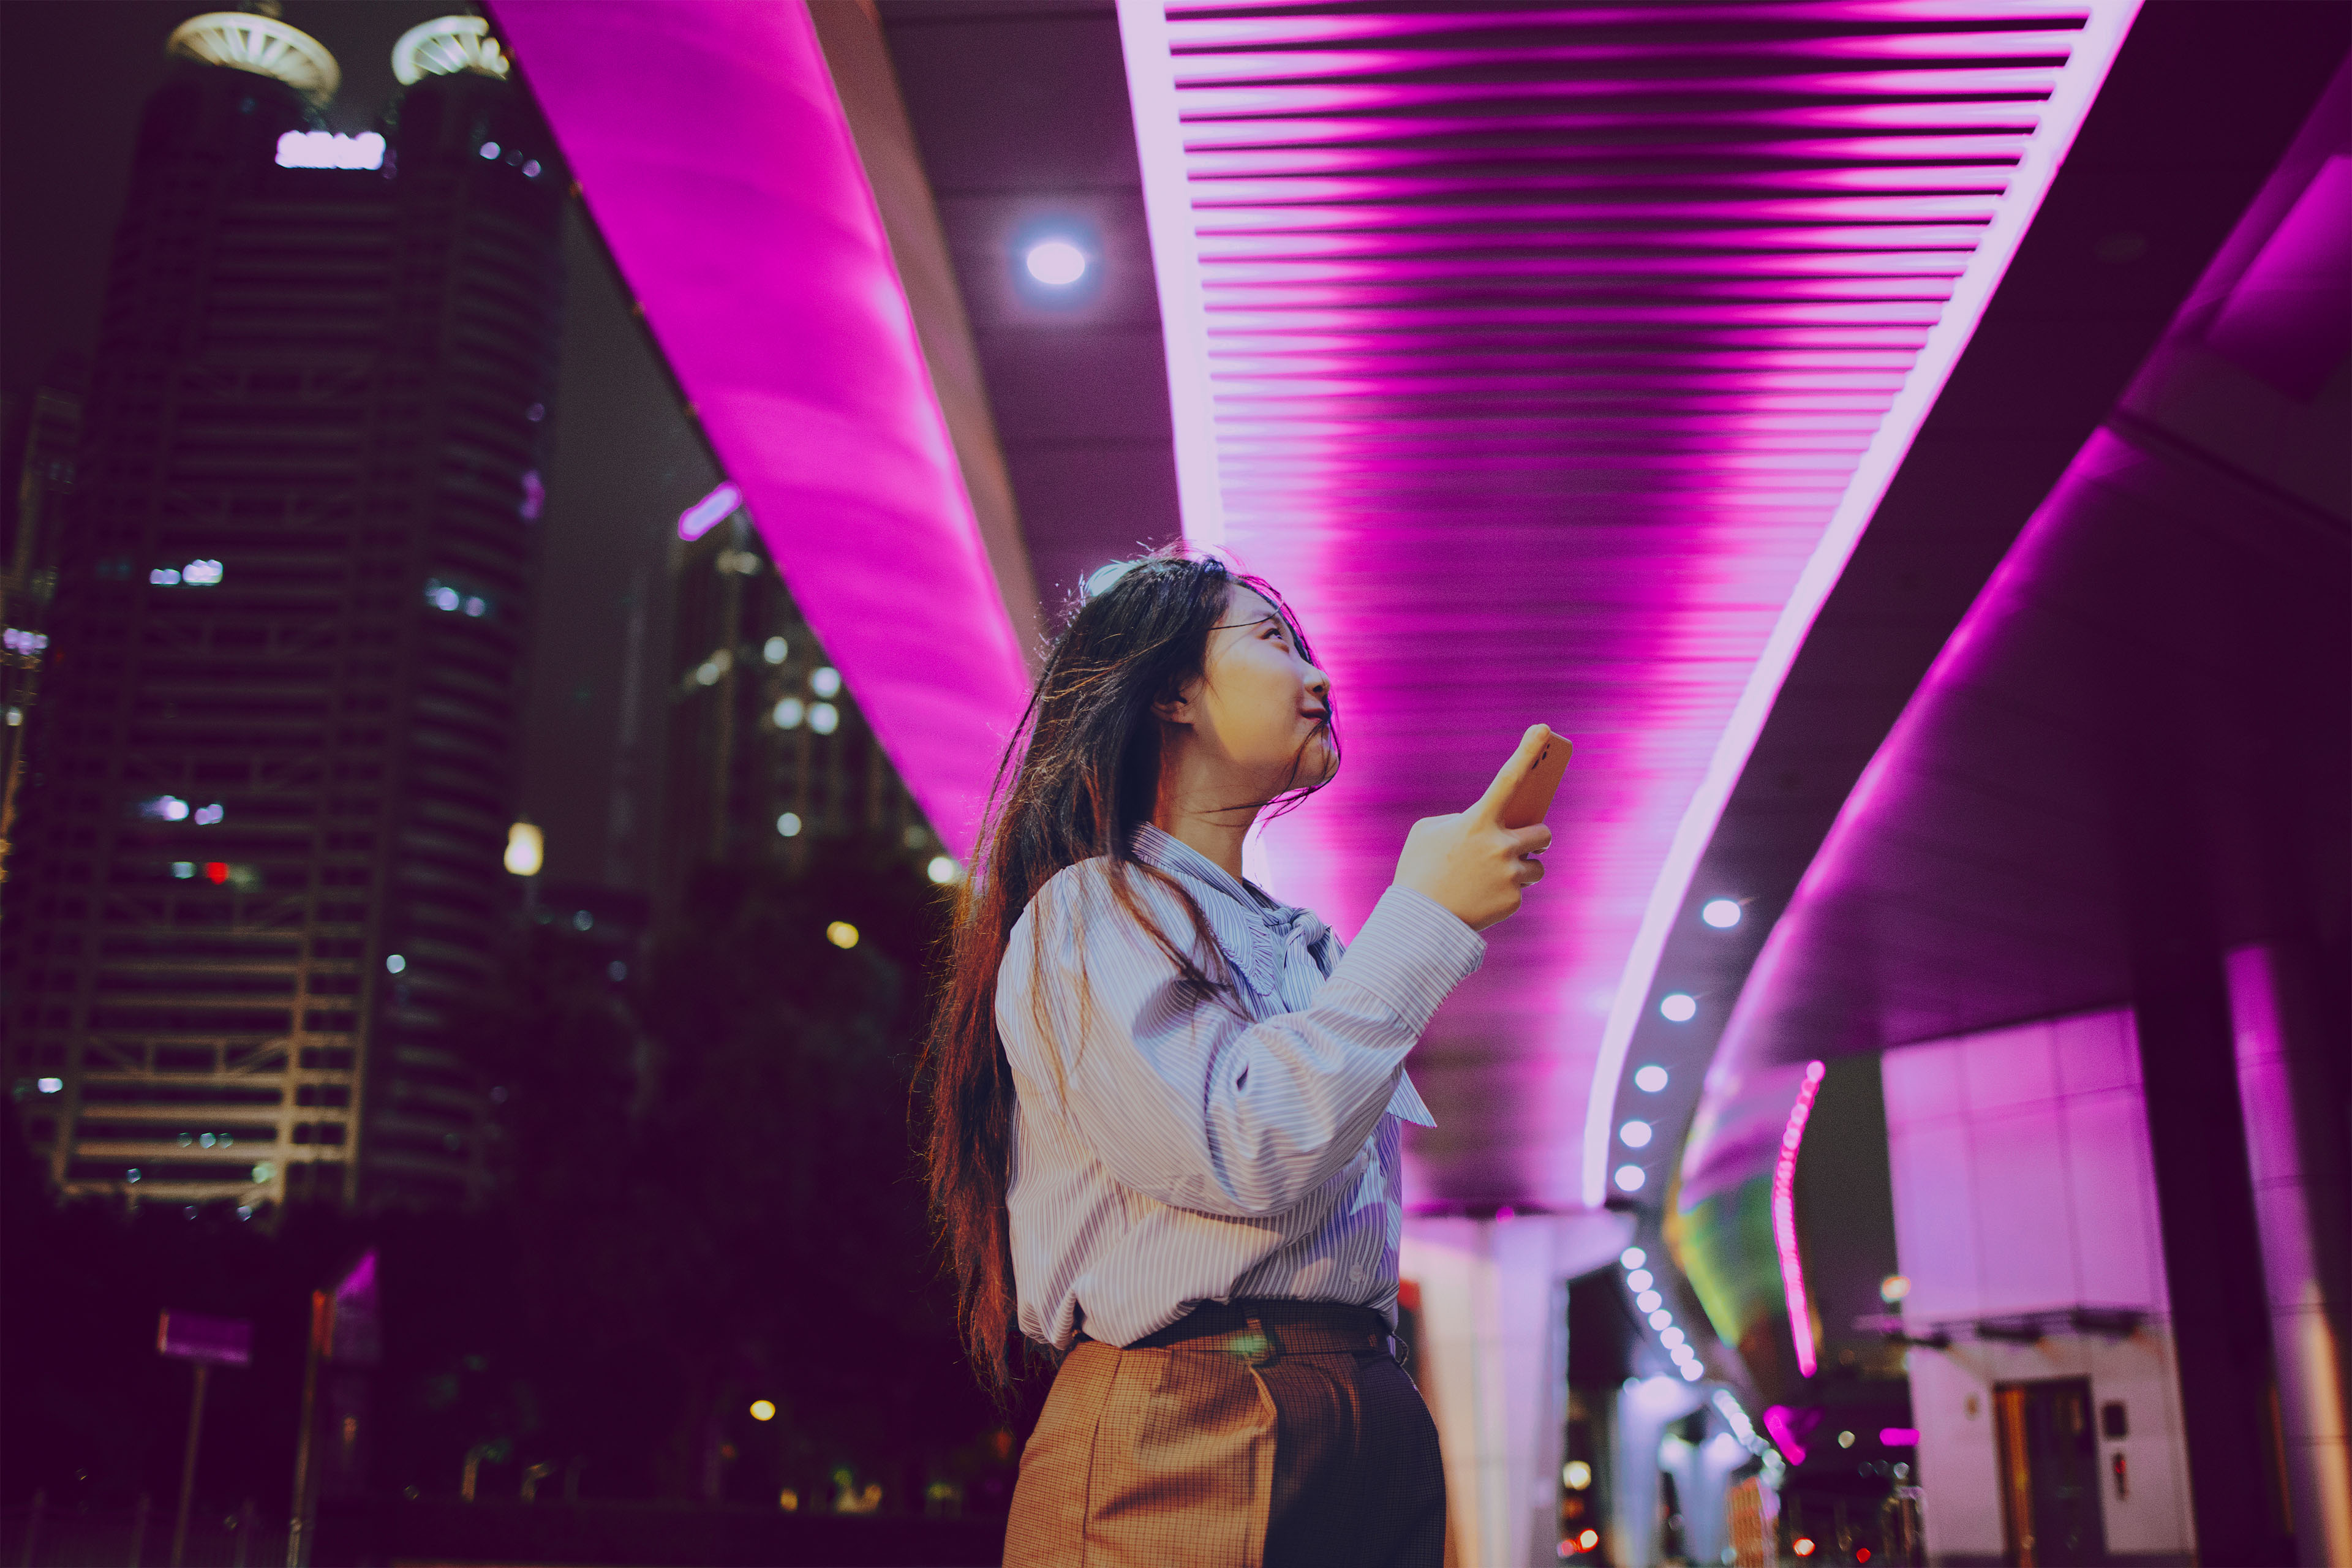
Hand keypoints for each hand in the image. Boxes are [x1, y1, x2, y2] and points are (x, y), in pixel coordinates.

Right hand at [1394, 725, 1556, 931]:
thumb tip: (1487, 827)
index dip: (1528, 751)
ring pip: (1535, 866)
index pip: (1509, 778)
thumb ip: (1461, 822)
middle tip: (1520, 843)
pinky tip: (1481, 899)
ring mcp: (1510, 875)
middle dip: (1536, 838)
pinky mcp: (1513, 901)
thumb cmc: (1419, 871)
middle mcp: (1500, 846)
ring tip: (1491, 879)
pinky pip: (1519, 891)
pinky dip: (1505, 894)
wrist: (1419, 923)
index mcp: (1478, 821)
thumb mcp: (1428, 833)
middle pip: (1542, 833)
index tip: (1545, 730)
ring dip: (1521, 869)